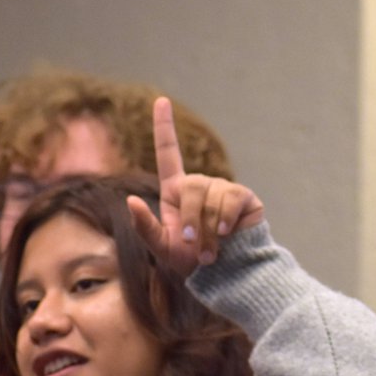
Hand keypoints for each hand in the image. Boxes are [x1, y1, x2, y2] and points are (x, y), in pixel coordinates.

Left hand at [128, 97, 263, 275]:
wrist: (225, 275)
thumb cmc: (191, 263)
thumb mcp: (161, 248)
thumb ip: (144, 226)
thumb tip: (130, 200)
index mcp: (176, 192)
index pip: (169, 154)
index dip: (164, 128)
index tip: (161, 100)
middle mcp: (200, 185)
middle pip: (191, 186)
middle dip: (189, 218)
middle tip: (191, 244)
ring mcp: (223, 190)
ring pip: (211, 196)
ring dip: (207, 229)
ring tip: (211, 250)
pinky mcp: (244, 198)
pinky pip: (231, 199)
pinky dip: (225, 219)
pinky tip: (227, 233)